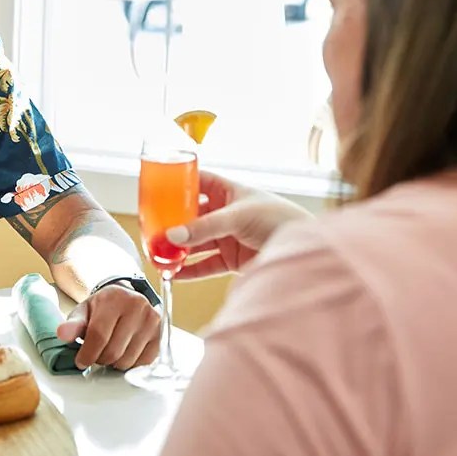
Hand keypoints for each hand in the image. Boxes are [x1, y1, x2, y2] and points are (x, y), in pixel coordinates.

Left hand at [55, 283, 159, 370]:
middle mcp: (137, 306)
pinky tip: (125, 352)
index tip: (81, 361)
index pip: (98, 335)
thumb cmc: (102, 308)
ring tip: (110, 351)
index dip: (87, 354)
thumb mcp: (84, 311)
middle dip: (100, 359)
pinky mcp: (161, 333)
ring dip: (114, 363)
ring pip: (128, 360)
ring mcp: (151, 320)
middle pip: (113, 351)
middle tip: (96, 354)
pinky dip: (131, 364)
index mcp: (114, 299)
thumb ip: (73, 324)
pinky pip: (143, 362)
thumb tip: (61, 334)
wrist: (125, 298)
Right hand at [165, 171, 311, 279]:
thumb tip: (175, 235)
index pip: (197, 183)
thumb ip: (205, 227)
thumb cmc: (280, 219)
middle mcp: (226, 212)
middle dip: (173, 224)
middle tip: (153, 231)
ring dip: (178, 249)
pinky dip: (189, 270)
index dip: (178, 185)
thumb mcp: (238, 216)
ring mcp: (228, 236)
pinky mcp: (231, 259)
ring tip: (159, 256)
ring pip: (196, 242)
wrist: (303, 248)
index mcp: (228, 191)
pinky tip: (175, 273)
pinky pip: (204, 265)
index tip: (158, 192)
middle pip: (191, 216)